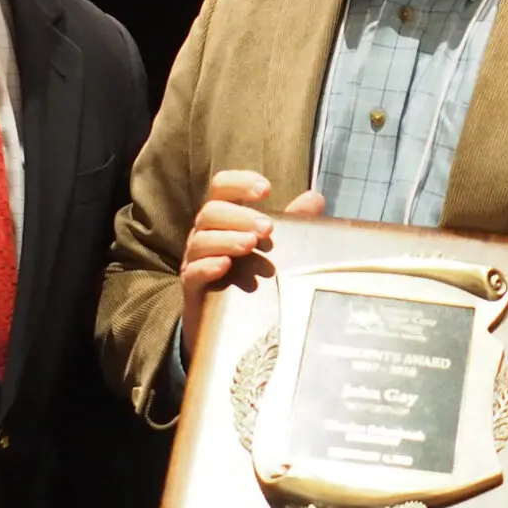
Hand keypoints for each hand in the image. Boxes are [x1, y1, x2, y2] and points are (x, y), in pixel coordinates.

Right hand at [180, 170, 323, 354]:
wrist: (229, 325)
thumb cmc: (251, 275)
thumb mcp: (275, 246)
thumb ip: (293, 222)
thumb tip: (315, 196)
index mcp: (223, 219)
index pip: (221, 188)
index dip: (240, 183)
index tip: (267, 190)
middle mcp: (205, 235)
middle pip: (211, 212)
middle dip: (240, 216)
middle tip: (268, 229)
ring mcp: (195, 261)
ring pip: (200, 241)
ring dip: (227, 239)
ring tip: (251, 245)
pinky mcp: (192, 289)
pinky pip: (192, 273)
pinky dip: (207, 266)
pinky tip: (225, 266)